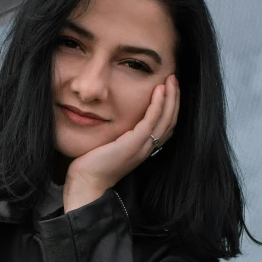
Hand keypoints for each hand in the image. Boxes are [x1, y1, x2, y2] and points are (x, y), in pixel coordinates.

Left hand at [64, 73, 179, 202]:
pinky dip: (157, 105)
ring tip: (170, 80)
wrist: (87, 183)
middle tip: (173, 78)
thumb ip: (119, 133)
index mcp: (144, 148)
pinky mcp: (133, 145)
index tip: (169, 88)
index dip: (171, 106)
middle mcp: (147, 148)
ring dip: (170, 98)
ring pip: (165, 120)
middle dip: (174, 98)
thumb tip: (115, 116)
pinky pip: (150, 122)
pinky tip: (158, 91)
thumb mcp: (111, 144)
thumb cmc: (93, 165)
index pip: (166, 125)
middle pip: (170, 121)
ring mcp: (142, 147)